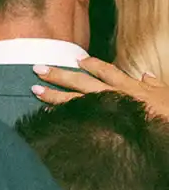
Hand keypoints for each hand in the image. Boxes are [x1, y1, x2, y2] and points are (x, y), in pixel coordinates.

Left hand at [33, 58, 168, 119]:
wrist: (167, 129)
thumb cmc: (168, 113)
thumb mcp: (166, 94)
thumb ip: (154, 84)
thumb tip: (146, 75)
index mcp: (129, 87)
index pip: (107, 71)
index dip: (91, 64)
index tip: (76, 59)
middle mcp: (114, 95)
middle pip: (83, 82)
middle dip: (60, 75)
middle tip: (38, 68)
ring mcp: (107, 109)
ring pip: (76, 99)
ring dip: (54, 94)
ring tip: (34, 89)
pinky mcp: (104, 124)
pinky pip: (78, 118)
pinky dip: (62, 116)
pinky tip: (46, 115)